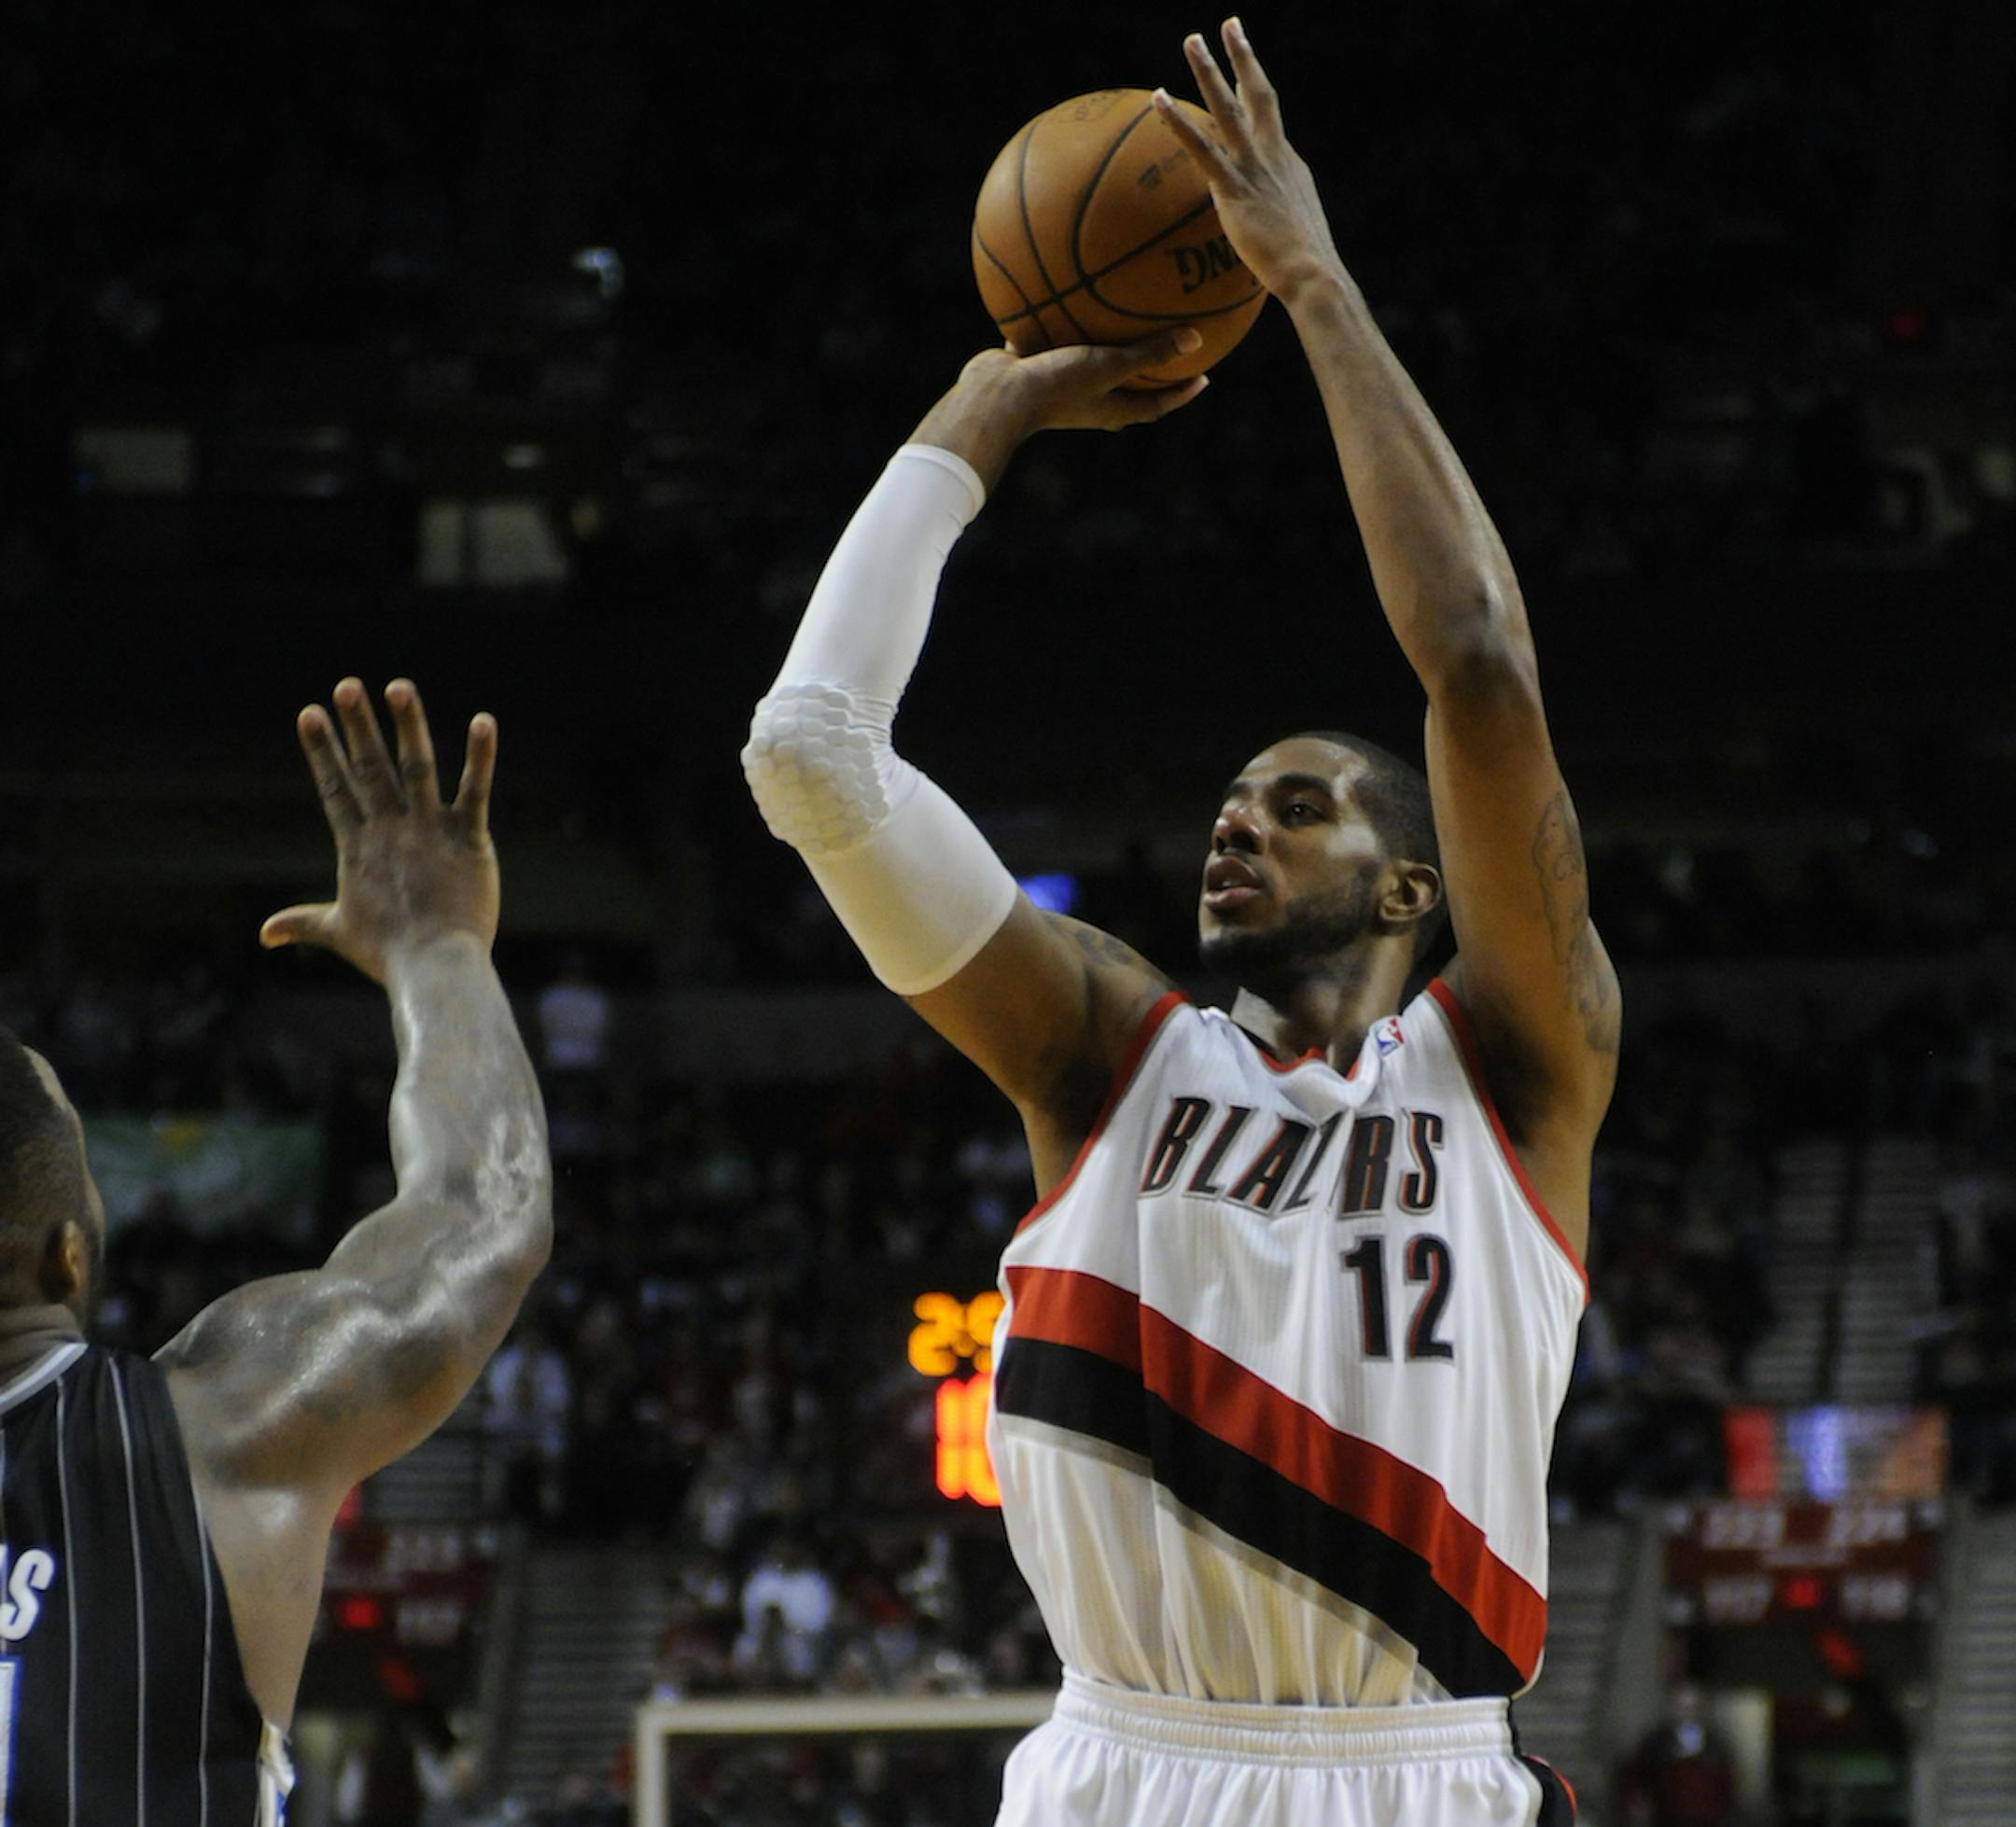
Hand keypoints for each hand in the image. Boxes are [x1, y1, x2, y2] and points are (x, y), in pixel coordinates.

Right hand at [263, 678, 499, 983]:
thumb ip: (303, 923)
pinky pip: (475, 790)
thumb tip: (264, 934)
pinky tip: (484, 721)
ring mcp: (429, 831)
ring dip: (408, 725)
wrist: (433, 970)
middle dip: (356, 725)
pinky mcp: (468, 839)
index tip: (308, 713)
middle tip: (345, 685)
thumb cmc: (389, 955)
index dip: (322, 750)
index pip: (335, 788)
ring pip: (416, 767)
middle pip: (369, 769)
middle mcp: (390, 830)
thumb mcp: (339, 932)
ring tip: (398, 686)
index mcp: (358, 847)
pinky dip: (480, 756)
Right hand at [912, 330, 1207, 490]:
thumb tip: (1196, 338)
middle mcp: (1089, 401)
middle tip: (1171, 347)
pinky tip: (1066, 291)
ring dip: (1106, 345)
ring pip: (1091, 363)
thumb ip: (1150, 352)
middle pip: (1127, 388)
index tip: (1203, 377)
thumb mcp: (1109, 366)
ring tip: (1120, 317)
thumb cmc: (1056, 386)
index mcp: (1110, 409)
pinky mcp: (1035, 367)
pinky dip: (1065, 322)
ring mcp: (1061, 386)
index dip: (1181, 393)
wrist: (996, 396)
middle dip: (1148, 370)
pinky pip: (1056, 340)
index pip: (1155, 404)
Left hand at [1154, 20, 1343, 304]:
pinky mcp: (1233, 189)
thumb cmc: (1303, 263)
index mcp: (1287, 162)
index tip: (1244, 65)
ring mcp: (1254, 169)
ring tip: (1192, 40)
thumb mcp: (1294, 226)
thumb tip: (1263, 214)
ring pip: (1228, 109)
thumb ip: (1275, 210)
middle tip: (1229, 24)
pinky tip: (1157, 100)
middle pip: (1258, 94)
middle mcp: (1273, 155)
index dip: (1255, 87)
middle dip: (1243, 57)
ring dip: (1209, 71)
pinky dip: (1177, 123)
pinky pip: (1200, 148)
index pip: (1268, 117)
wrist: (1311, 273)